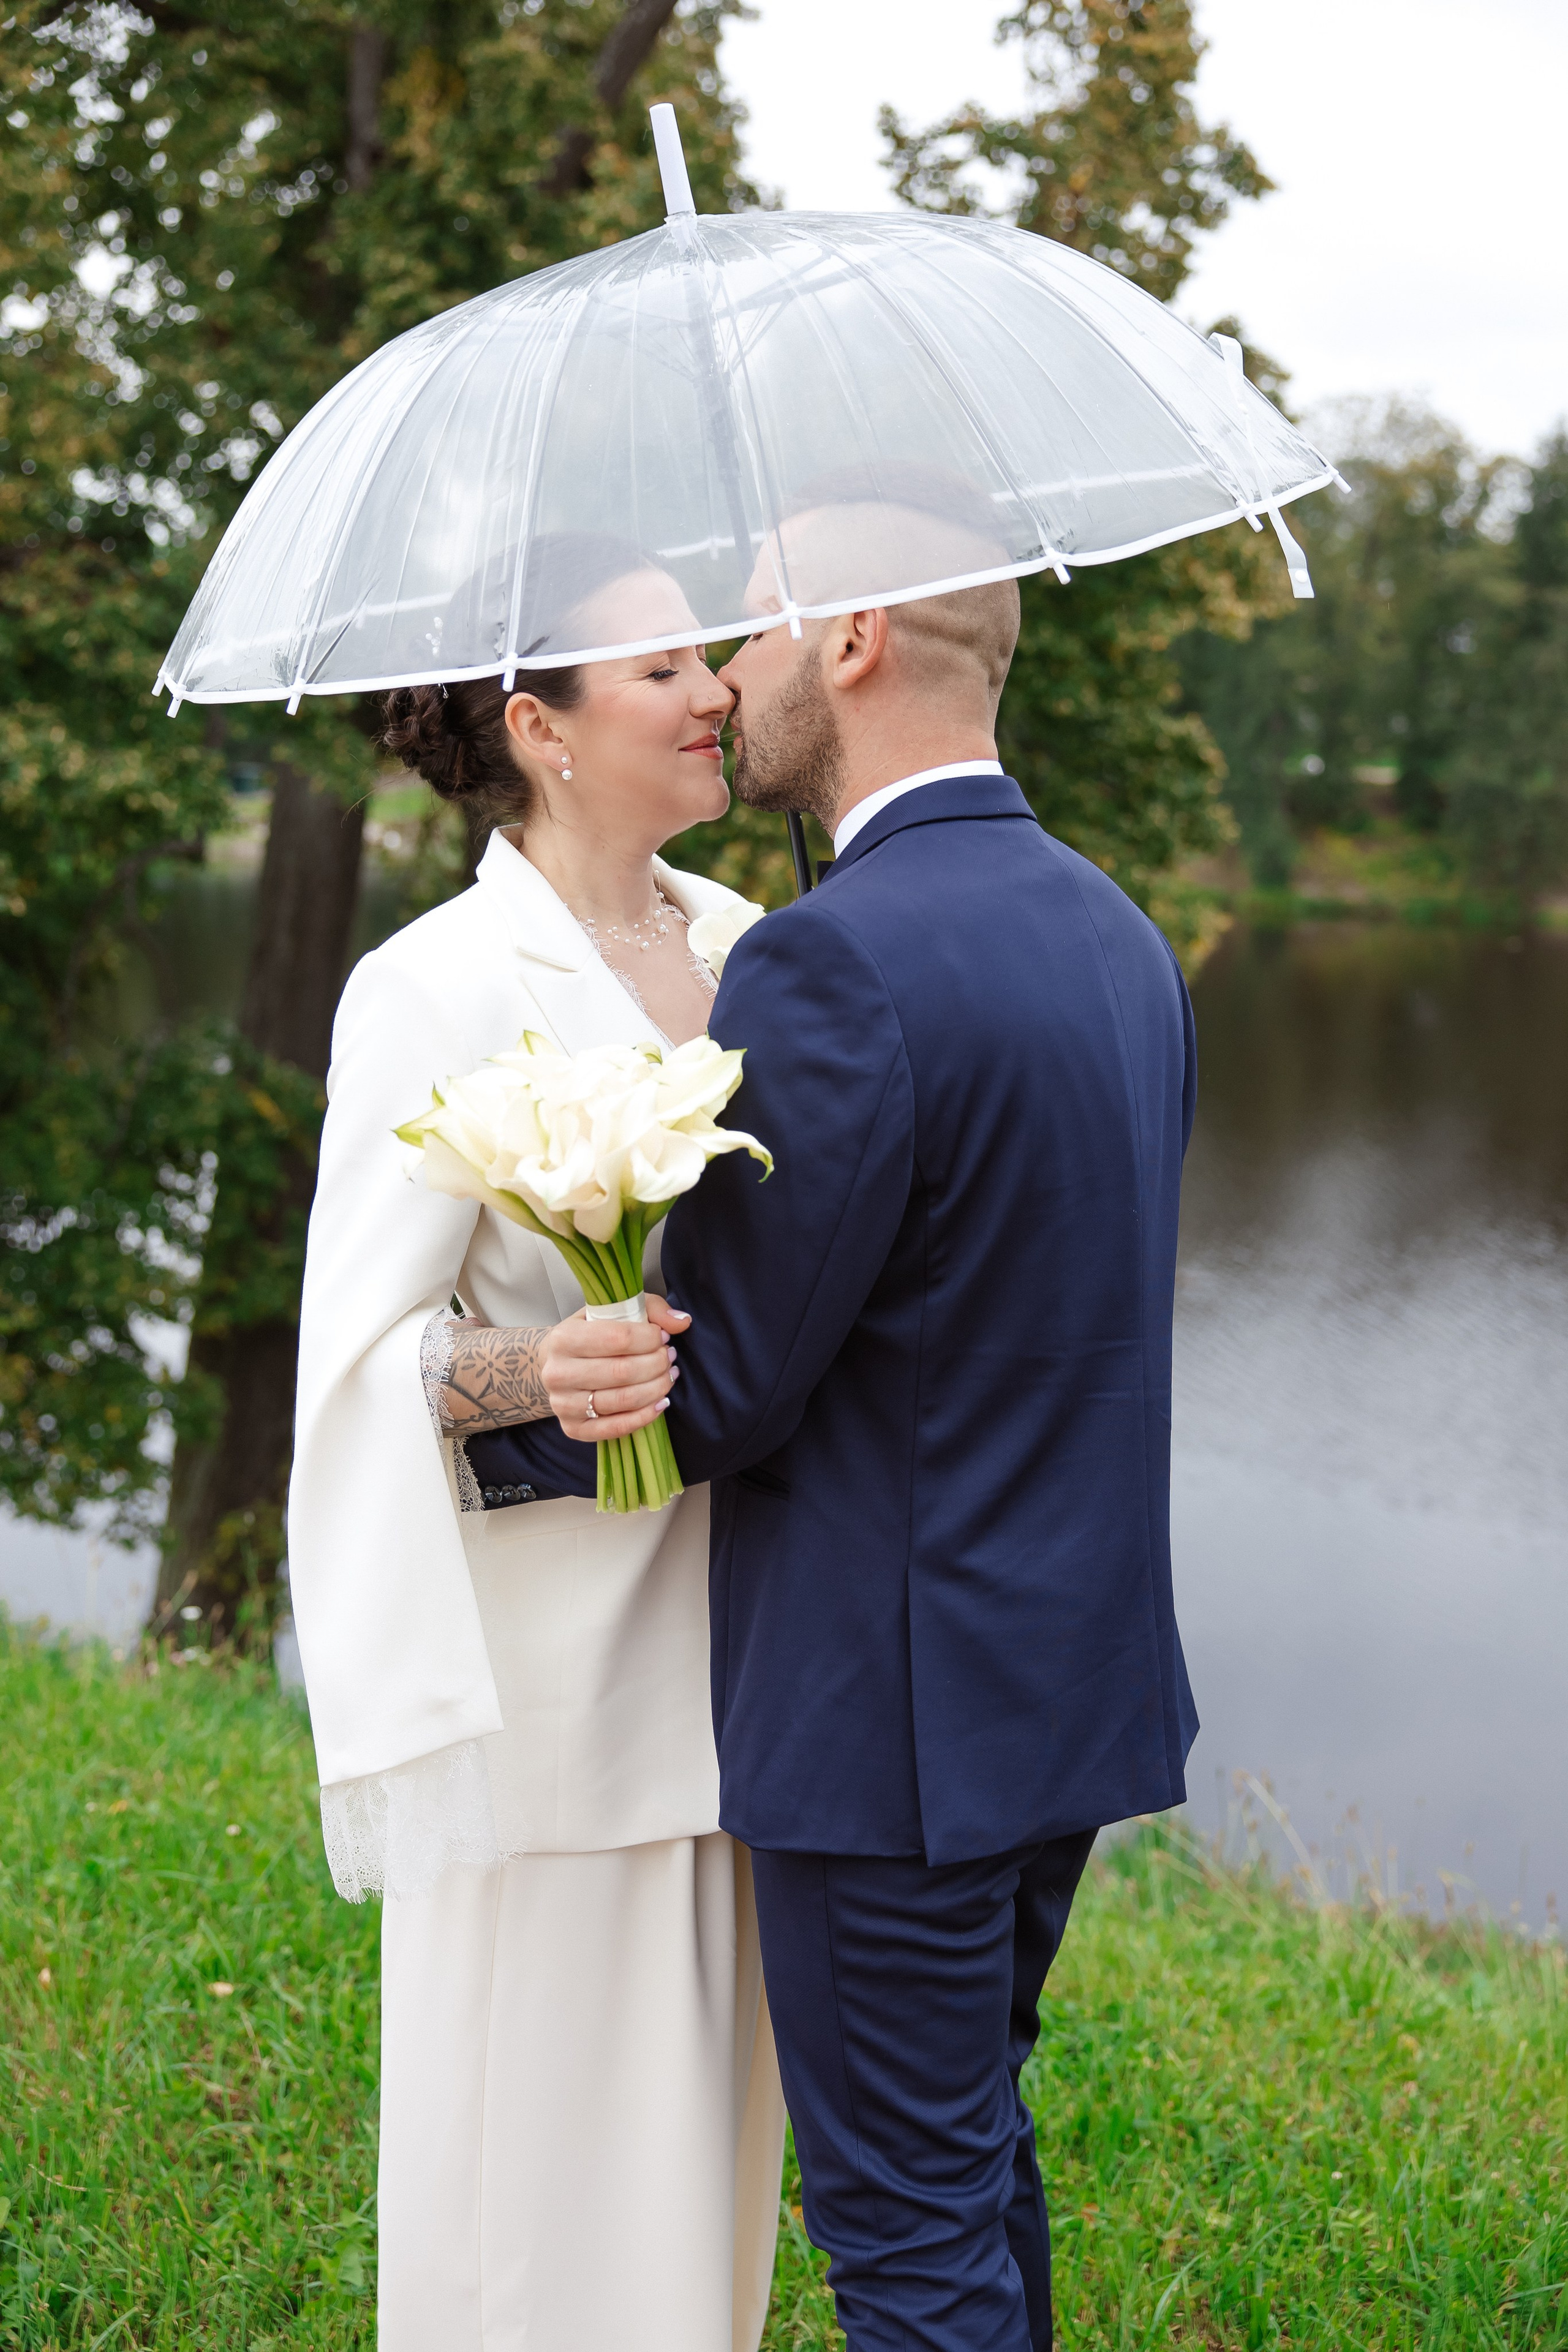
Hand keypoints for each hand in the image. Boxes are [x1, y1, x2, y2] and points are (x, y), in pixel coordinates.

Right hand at [540, 1295, 690, 1442]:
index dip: (650, 1339)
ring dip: (656, 1388)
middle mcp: (558, 1373)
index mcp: (564, 1337)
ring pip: (623, 1400)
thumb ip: (651, 1309)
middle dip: (657, 1364)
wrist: (556, 1365)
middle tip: (669, 1358)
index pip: (619, 1338)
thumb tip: (682, 1322)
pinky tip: (661, 1402)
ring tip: (668, 1376)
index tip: (663, 1338)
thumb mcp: (614, 1311)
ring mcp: (563, 1404)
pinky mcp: (574, 1429)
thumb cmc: (590, 1336)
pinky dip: (646, 1416)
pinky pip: (617, 1428)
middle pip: (623, 1371)